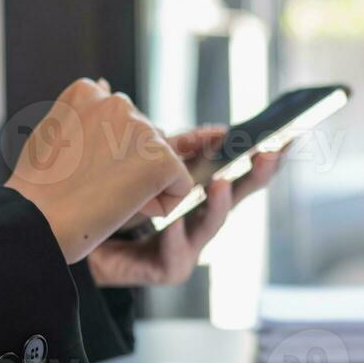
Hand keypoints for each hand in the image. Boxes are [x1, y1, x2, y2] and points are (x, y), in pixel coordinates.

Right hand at [6, 79, 193, 263]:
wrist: (36, 222)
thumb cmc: (37, 188)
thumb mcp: (53, 133)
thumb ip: (83, 112)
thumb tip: (105, 83)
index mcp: (87, 92)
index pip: (118, 124)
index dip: (101, 156)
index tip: (75, 170)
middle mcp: (117, 102)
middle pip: (143, 142)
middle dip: (127, 168)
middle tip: (89, 186)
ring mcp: (142, 128)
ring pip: (160, 164)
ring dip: (141, 185)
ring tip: (102, 195)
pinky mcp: (163, 159)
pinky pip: (179, 186)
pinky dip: (160, 204)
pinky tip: (125, 207)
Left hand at [87, 127, 283, 286]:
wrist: (79, 248)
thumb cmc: (112, 207)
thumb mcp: (134, 167)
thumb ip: (149, 139)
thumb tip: (131, 95)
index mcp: (197, 187)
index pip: (234, 167)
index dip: (260, 152)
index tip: (284, 133)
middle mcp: (201, 215)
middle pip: (237, 194)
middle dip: (256, 174)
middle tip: (268, 153)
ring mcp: (191, 243)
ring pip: (213, 223)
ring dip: (219, 202)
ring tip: (219, 183)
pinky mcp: (171, 267)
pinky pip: (177, 254)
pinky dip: (175, 238)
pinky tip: (172, 223)